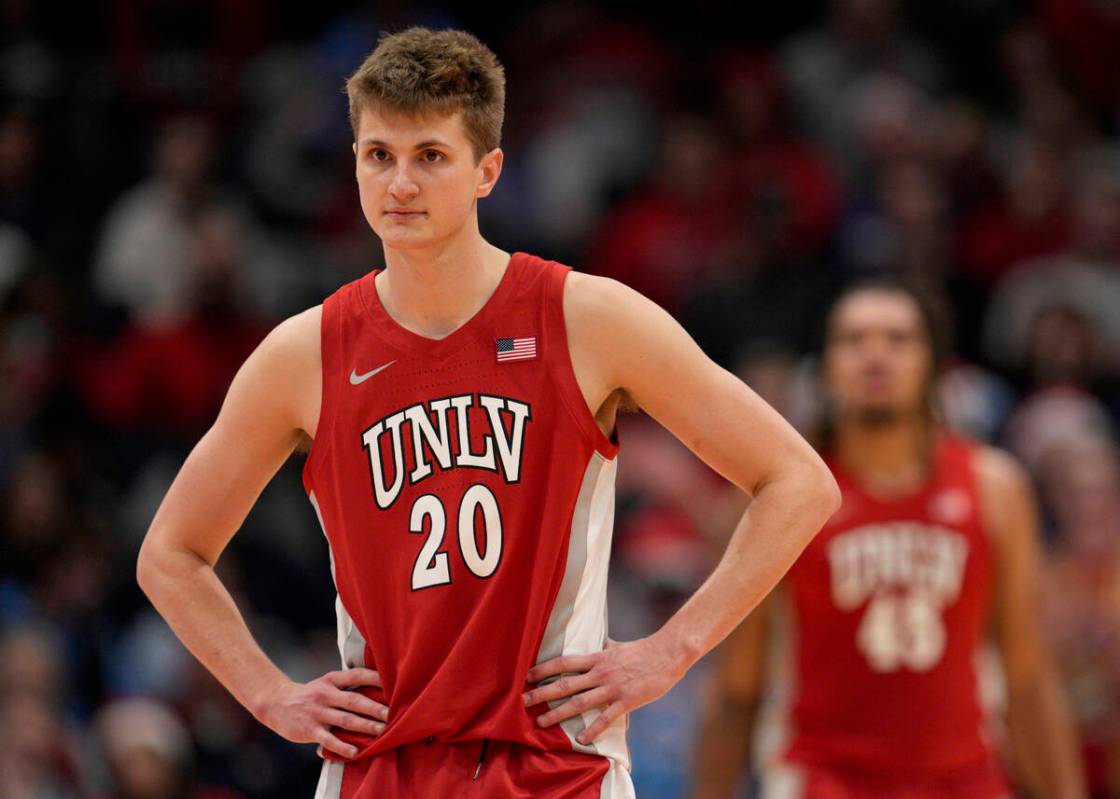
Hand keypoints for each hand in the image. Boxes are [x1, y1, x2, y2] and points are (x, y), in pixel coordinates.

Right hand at [255, 668, 387, 757]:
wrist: (277, 703)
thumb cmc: (310, 695)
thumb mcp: (326, 684)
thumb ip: (347, 687)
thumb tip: (378, 691)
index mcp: (332, 680)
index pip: (357, 675)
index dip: (375, 678)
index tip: (394, 682)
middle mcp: (326, 694)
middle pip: (354, 700)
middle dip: (375, 708)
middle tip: (392, 714)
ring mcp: (318, 712)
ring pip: (345, 720)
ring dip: (364, 726)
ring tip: (381, 732)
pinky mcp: (310, 729)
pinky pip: (329, 739)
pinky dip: (342, 746)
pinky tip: (354, 752)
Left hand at [522, 637, 686, 744]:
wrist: (668, 654)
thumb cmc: (644, 650)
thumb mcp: (619, 646)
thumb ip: (606, 646)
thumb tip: (600, 641)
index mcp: (597, 658)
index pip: (564, 662)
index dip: (544, 669)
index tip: (526, 675)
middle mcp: (600, 672)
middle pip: (564, 683)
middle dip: (542, 693)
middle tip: (522, 701)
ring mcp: (612, 687)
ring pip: (579, 702)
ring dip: (558, 713)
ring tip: (541, 723)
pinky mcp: (626, 701)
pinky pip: (606, 718)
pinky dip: (592, 730)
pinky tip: (581, 740)